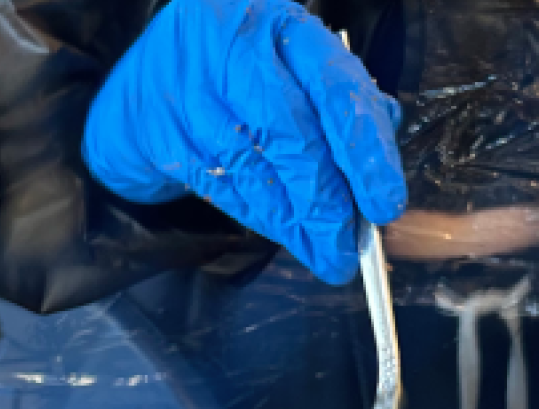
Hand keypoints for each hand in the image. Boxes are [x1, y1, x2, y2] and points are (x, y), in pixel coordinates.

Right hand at [83, 0, 407, 283]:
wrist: (153, 77)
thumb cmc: (243, 75)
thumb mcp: (295, 68)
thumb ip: (341, 108)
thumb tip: (379, 180)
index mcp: (282, 25)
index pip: (334, 88)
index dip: (364, 151)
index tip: (385, 204)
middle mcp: (232, 48)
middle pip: (291, 136)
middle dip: (325, 203)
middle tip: (347, 248)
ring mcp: (191, 91)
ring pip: (253, 170)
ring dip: (293, 223)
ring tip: (321, 253)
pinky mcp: (165, 134)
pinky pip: (221, 187)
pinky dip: (257, 218)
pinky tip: (283, 233)